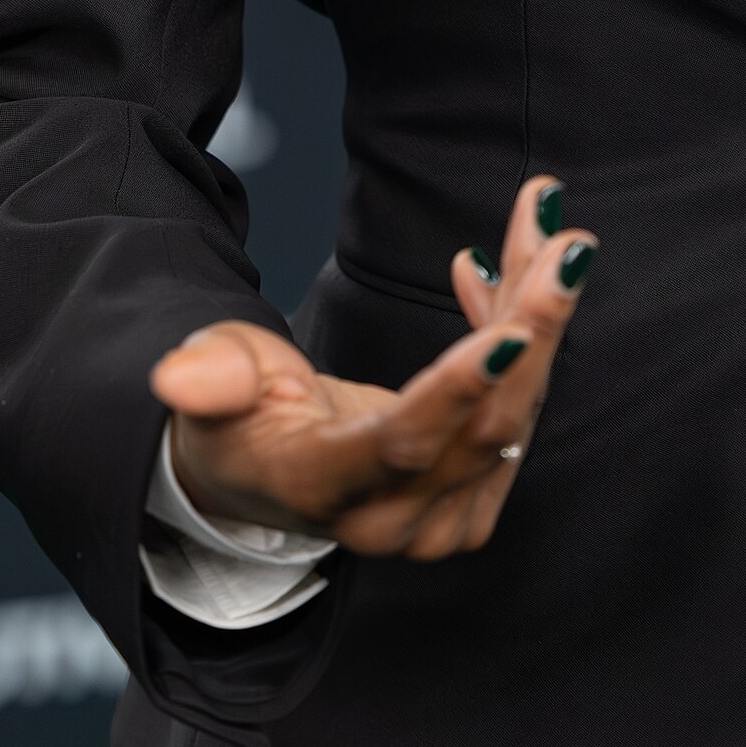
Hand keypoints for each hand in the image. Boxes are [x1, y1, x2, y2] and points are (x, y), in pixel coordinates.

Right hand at [149, 175, 595, 559]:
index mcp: (324, 489)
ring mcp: (438, 518)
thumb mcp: (209, 390)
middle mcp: (391, 520)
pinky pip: (516, 412)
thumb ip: (209, 379)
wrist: (264, 474)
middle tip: (567, 244)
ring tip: (547, 227)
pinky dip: (521, 337)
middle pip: (483, 428)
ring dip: (538, 316)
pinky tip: (506, 271)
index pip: (404, 445)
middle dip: (532, 328)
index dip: (461, 389)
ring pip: (514, 414)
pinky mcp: (470, 497)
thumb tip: (178, 377)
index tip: (516, 326)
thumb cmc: (235, 421)